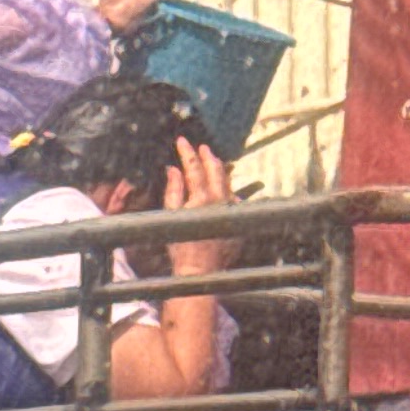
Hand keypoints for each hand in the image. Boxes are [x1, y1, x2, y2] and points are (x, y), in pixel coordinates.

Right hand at [161, 138, 233, 271]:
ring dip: (219, 170)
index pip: (194, 168)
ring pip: (228, 182)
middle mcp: (220, 201)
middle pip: (216, 170)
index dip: (187, 152)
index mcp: (202, 198)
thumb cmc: (181, 246)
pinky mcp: (237, 219)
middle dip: (208, 156)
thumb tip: (173, 169)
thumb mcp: (171, 215)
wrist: (201, 270)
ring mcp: (231, 209)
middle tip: (201, 147)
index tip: (182, 141)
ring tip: (212, 161)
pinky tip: (223, 188)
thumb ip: (173, 189)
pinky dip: (227, 189)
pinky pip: (234, 198)